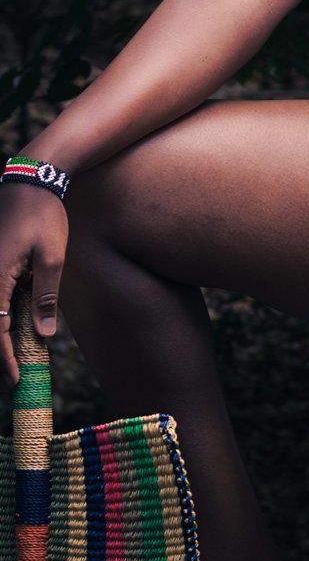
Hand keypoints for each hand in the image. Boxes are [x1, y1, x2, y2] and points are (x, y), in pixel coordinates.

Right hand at [0, 184, 67, 385]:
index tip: (17, 379)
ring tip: (17, 356)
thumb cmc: (44, 217)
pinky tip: (19, 325)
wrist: (31, 181)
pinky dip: (4, 314)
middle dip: (1, 351)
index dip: (4, 357)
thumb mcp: (52, 257)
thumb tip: (43, 335)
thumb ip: (45, 297)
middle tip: (15, 375)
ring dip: (3, 333)